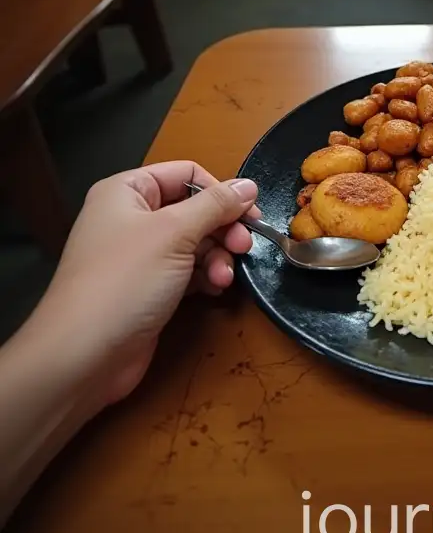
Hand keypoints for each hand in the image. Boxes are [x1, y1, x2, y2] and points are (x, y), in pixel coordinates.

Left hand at [32, 162, 258, 407]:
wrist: (83, 357)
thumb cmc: (125, 281)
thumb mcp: (174, 233)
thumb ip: (215, 205)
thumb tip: (249, 184)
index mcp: (128, 192)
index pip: (186, 174)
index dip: (219, 191)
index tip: (248, 214)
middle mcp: (132, 218)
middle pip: (194, 210)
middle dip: (222, 229)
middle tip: (245, 247)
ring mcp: (139, 256)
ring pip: (194, 243)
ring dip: (217, 257)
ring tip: (224, 278)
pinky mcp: (148, 288)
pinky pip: (187, 271)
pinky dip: (205, 277)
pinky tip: (216, 290)